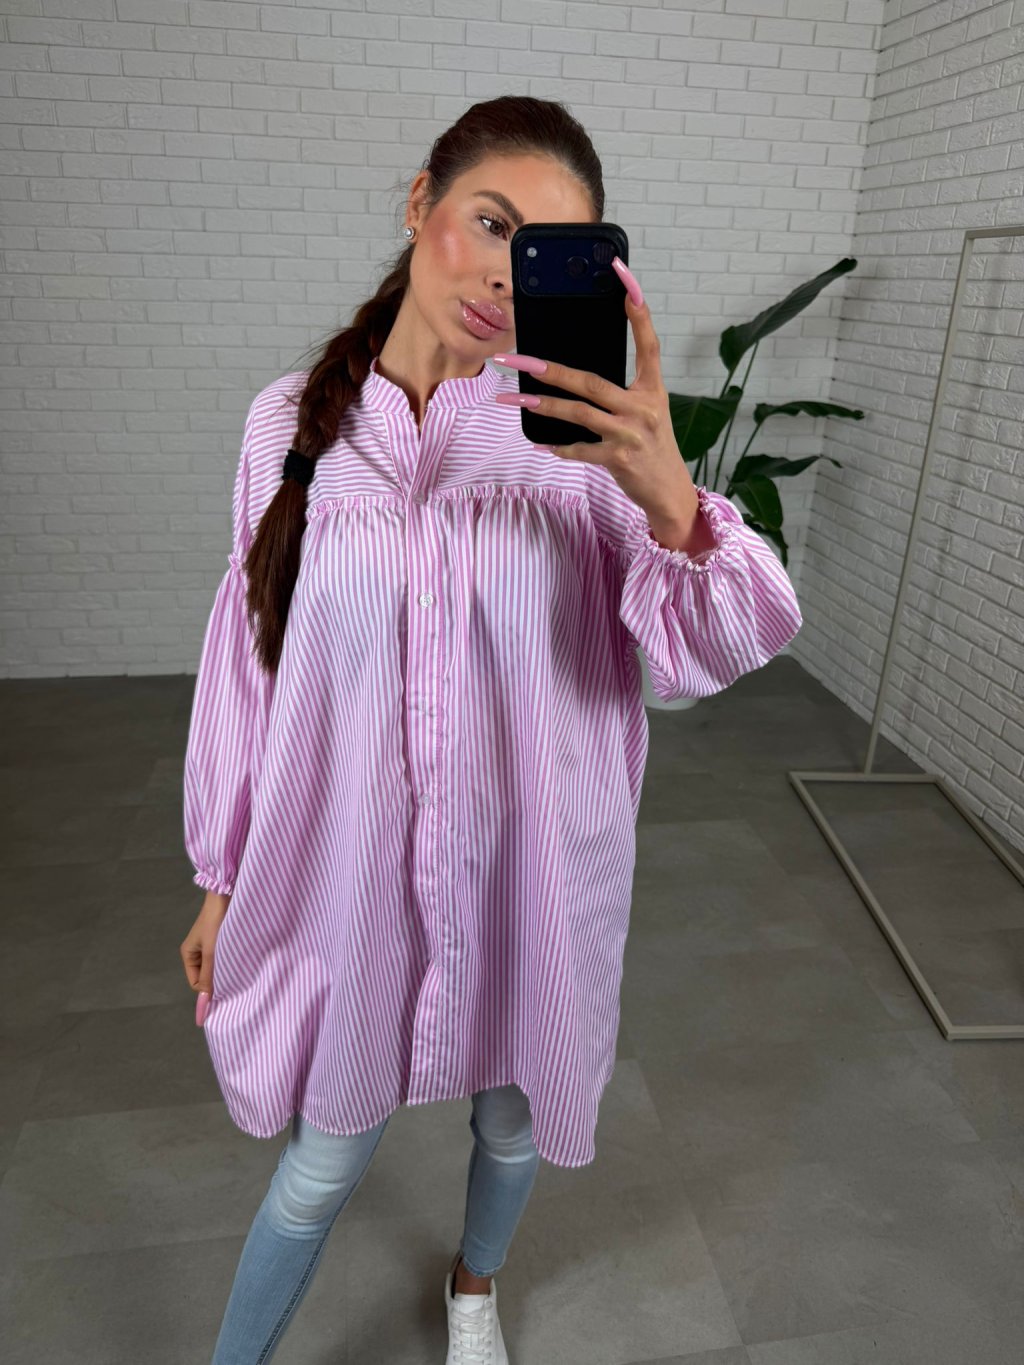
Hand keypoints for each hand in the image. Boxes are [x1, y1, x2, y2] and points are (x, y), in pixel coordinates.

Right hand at [180, 891, 229, 1019]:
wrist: (226, 894)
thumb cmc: (217, 922)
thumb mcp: (212, 953)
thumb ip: (209, 978)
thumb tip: (204, 1006)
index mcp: (188, 954)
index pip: (197, 984)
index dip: (209, 989)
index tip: (226, 987)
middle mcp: (197, 951)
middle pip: (207, 976)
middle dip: (219, 978)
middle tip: (235, 974)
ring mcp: (209, 945)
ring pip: (217, 966)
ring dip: (226, 967)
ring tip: (238, 962)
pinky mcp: (221, 938)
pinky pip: (224, 956)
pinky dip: (231, 958)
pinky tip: (241, 955)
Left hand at [490, 256, 692, 524]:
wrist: (670, 492)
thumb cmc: (652, 448)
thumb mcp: (647, 412)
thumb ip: (621, 393)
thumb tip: (575, 378)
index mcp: (652, 389)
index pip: (648, 341)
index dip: (637, 309)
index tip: (623, 276)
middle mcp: (643, 406)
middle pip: (590, 380)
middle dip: (549, 368)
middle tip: (516, 357)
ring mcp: (630, 433)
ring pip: (578, 412)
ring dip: (541, 405)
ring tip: (511, 397)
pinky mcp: (619, 458)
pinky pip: (580, 449)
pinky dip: (558, 447)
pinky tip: (540, 444)